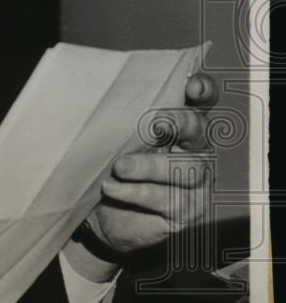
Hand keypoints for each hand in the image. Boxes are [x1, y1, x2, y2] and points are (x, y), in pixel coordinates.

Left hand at [69, 73, 218, 278]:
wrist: (100, 215)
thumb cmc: (109, 168)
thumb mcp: (114, 141)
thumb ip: (121, 122)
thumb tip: (106, 98)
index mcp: (180, 126)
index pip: (202, 102)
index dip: (203, 91)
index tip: (191, 87)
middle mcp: (195, 150)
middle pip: (198, 130)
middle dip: (179, 123)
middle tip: (153, 125)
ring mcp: (195, 182)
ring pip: (186, 167)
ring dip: (149, 165)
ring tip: (119, 167)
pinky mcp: (186, 210)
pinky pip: (166, 198)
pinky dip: (135, 192)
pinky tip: (111, 188)